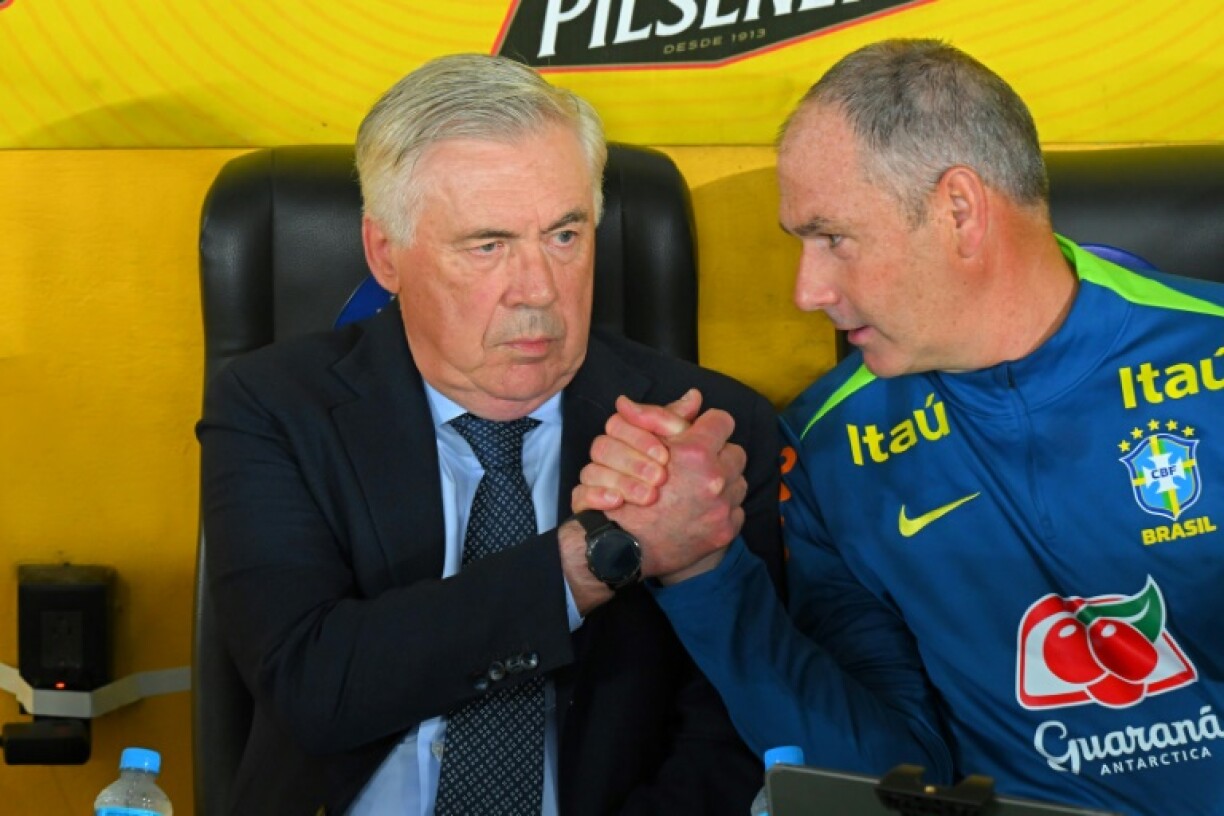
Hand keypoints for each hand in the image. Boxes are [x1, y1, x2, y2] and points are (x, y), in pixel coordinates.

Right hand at [576, 391, 747, 582]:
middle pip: (735, 452)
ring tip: (696, 490)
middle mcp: (715, 479)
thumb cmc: (628, 493)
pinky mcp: (726, 530)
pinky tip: (699, 511)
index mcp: (696, 453)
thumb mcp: (640, 446)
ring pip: (738, 481)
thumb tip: (695, 397)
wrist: (624, 546)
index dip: (708, 426)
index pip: (723, 421)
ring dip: (722, 482)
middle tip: (696, 467)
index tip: (698, 436)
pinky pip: (737, 509)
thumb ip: (668, 417)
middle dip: (718, 457)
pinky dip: (722, 509)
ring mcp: (723, 507)